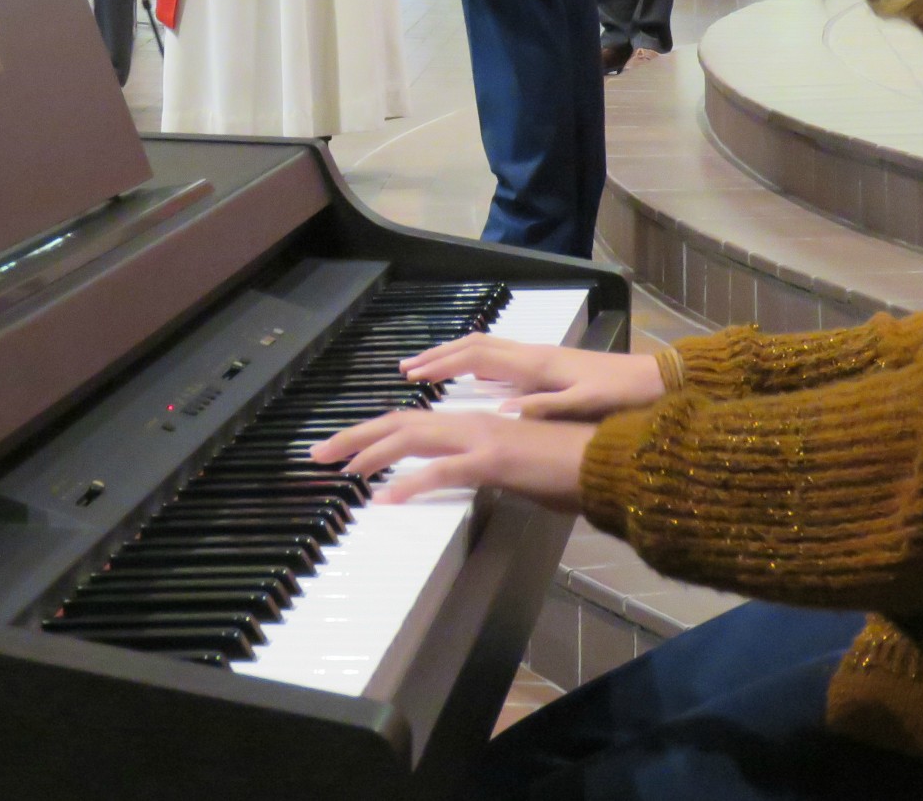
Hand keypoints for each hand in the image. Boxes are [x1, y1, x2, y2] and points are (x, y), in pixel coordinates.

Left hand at [310, 410, 596, 511]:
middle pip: (397, 423)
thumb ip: (482, 468)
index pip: (411, 422)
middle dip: (352, 438)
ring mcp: (479, 439)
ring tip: (336, 468)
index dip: (372, 434)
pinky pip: (441, 471)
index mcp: (473, 424)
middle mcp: (469, 423)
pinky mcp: (492, 461)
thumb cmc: (568, 468)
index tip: (341, 449)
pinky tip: (384, 499)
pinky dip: (409, 483)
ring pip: (410, 438)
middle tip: (316, 454)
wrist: (606, 462)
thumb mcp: (514, 468)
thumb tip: (460, 479)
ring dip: (368, 452)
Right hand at [403, 337, 666, 420]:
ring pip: (485, 348)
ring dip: (453, 356)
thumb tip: (502, 412)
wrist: (656, 381)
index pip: (476, 357)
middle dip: (438, 356)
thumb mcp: (585, 405)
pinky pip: (499, 356)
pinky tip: (470, 375)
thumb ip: (545, 407)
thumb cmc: (622, 396)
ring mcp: (540, 358)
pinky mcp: (549, 365)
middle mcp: (533, 354)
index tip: (412, 374)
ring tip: (428, 369)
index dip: (442, 364)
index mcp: (536, 364)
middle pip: (474, 346)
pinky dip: (474, 361)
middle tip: (406, 369)